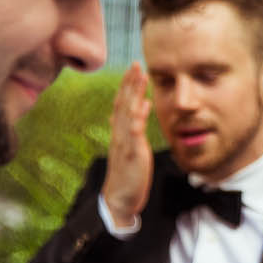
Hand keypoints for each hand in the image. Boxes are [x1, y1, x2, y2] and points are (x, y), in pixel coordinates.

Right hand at [100, 62, 153, 229]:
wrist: (119, 200)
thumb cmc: (126, 176)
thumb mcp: (125, 150)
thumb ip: (124, 132)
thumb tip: (121, 115)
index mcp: (119, 134)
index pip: (121, 105)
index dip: (127, 86)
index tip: (133, 68)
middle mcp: (119, 135)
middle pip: (123, 104)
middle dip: (130, 83)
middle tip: (136, 63)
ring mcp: (124, 144)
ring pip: (127, 114)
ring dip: (134, 94)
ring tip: (141, 76)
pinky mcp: (131, 155)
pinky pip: (133, 134)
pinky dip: (137, 119)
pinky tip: (144, 106)